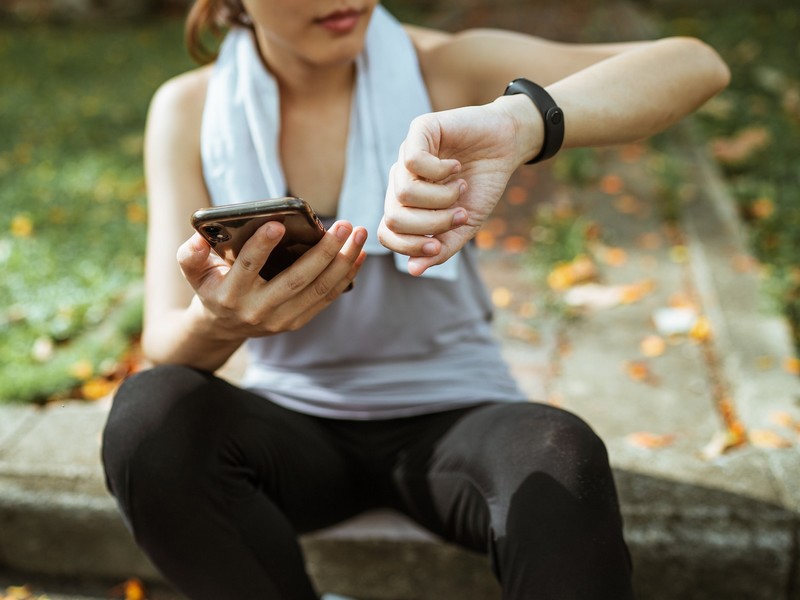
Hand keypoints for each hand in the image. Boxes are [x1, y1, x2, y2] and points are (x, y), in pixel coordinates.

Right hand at [177, 220, 366, 337]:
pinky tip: (358, 255)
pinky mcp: (297, 322)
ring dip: (342, 262)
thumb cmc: (212, 285)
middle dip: (322, 252)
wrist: (222, 325)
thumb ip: (190, 254)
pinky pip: (326, 298)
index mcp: (229, 295)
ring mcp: (280, 320)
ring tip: (358, 235)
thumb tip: (199, 237)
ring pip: (318, 290)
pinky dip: (345, 276)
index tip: (278, 223)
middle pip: (295, 280)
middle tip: (343, 225)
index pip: (247, 268)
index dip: (261, 246)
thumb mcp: (194, 270)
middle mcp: (256, 310)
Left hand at [378, 98, 536, 275]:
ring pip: (404, 193)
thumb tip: (414, 270)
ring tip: (460, 187)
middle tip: (459, 213)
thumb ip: (442, 248)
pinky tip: (456, 167)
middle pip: (394, 217)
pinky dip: (440, 172)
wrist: (507, 146)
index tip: (438, 244)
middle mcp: (401, 179)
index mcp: (407, 204)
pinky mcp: (419, 130)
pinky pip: (413, 162)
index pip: (387, 233)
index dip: (409, 245)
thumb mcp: (465, 225)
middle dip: (431, 223)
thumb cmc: (483, 185)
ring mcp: (406, 155)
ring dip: (441, 198)